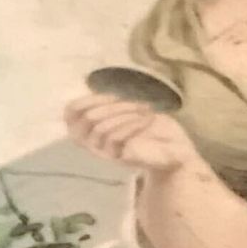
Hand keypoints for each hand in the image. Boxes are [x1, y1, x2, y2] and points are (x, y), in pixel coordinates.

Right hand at [64, 91, 202, 172]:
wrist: (175, 150)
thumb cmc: (152, 129)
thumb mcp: (132, 110)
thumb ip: (112, 103)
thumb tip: (96, 89)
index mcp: (93, 128)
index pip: (70, 112)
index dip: (89, 99)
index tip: (114, 96)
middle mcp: (94, 142)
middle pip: (86, 118)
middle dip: (112, 105)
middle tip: (136, 104)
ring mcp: (105, 152)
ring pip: (99, 128)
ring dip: (124, 113)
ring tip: (145, 111)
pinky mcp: (119, 158)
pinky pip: (113, 139)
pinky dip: (131, 124)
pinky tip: (147, 120)